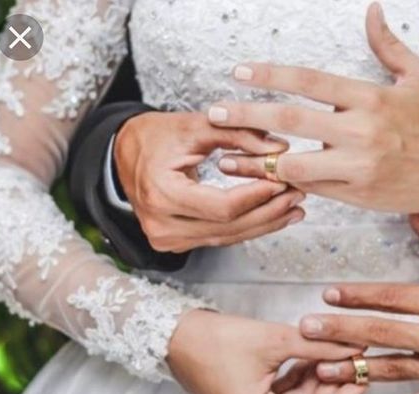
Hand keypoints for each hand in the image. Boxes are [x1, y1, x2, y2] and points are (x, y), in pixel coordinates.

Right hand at [115, 111, 305, 252]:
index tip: (283, 181)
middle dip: (268, 211)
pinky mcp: (175, 243)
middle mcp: (161, 224)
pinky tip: (272, 217)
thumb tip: (280, 148)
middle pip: (229, 226)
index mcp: (161, 193)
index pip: (222, 206)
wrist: (121, 153)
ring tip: (293, 207)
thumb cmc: (155, 137)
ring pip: (228, 237)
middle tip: (297, 194)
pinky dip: (247, 226)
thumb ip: (239, 133)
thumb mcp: (195, 126)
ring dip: (264, 223)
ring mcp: (166, 238)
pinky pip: (219, 238)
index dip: (257, 196)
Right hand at [167, 309, 366, 393]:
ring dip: (317, 382)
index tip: (364, 374)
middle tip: (354, 361)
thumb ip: (318, 346)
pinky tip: (312, 360)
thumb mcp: (274, 340)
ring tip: (335, 354)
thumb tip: (351, 348)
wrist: (177, 336)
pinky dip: (299, 383)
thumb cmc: (213, 340)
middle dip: (333, 386)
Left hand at [208, 2, 418, 212]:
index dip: (270, 75)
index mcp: (371, 98)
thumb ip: (388, 46)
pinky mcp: (358, 194)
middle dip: (247, 116)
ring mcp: (358, 166)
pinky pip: (313, 188)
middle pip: (291, 121)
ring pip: (296, 163)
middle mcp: (361, 131)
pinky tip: (266, 175)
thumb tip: (372, 10)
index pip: (310, 82)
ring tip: (230, 156)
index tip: (239, 72)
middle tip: (215, 112)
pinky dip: (289, 181)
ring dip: (259, 160)